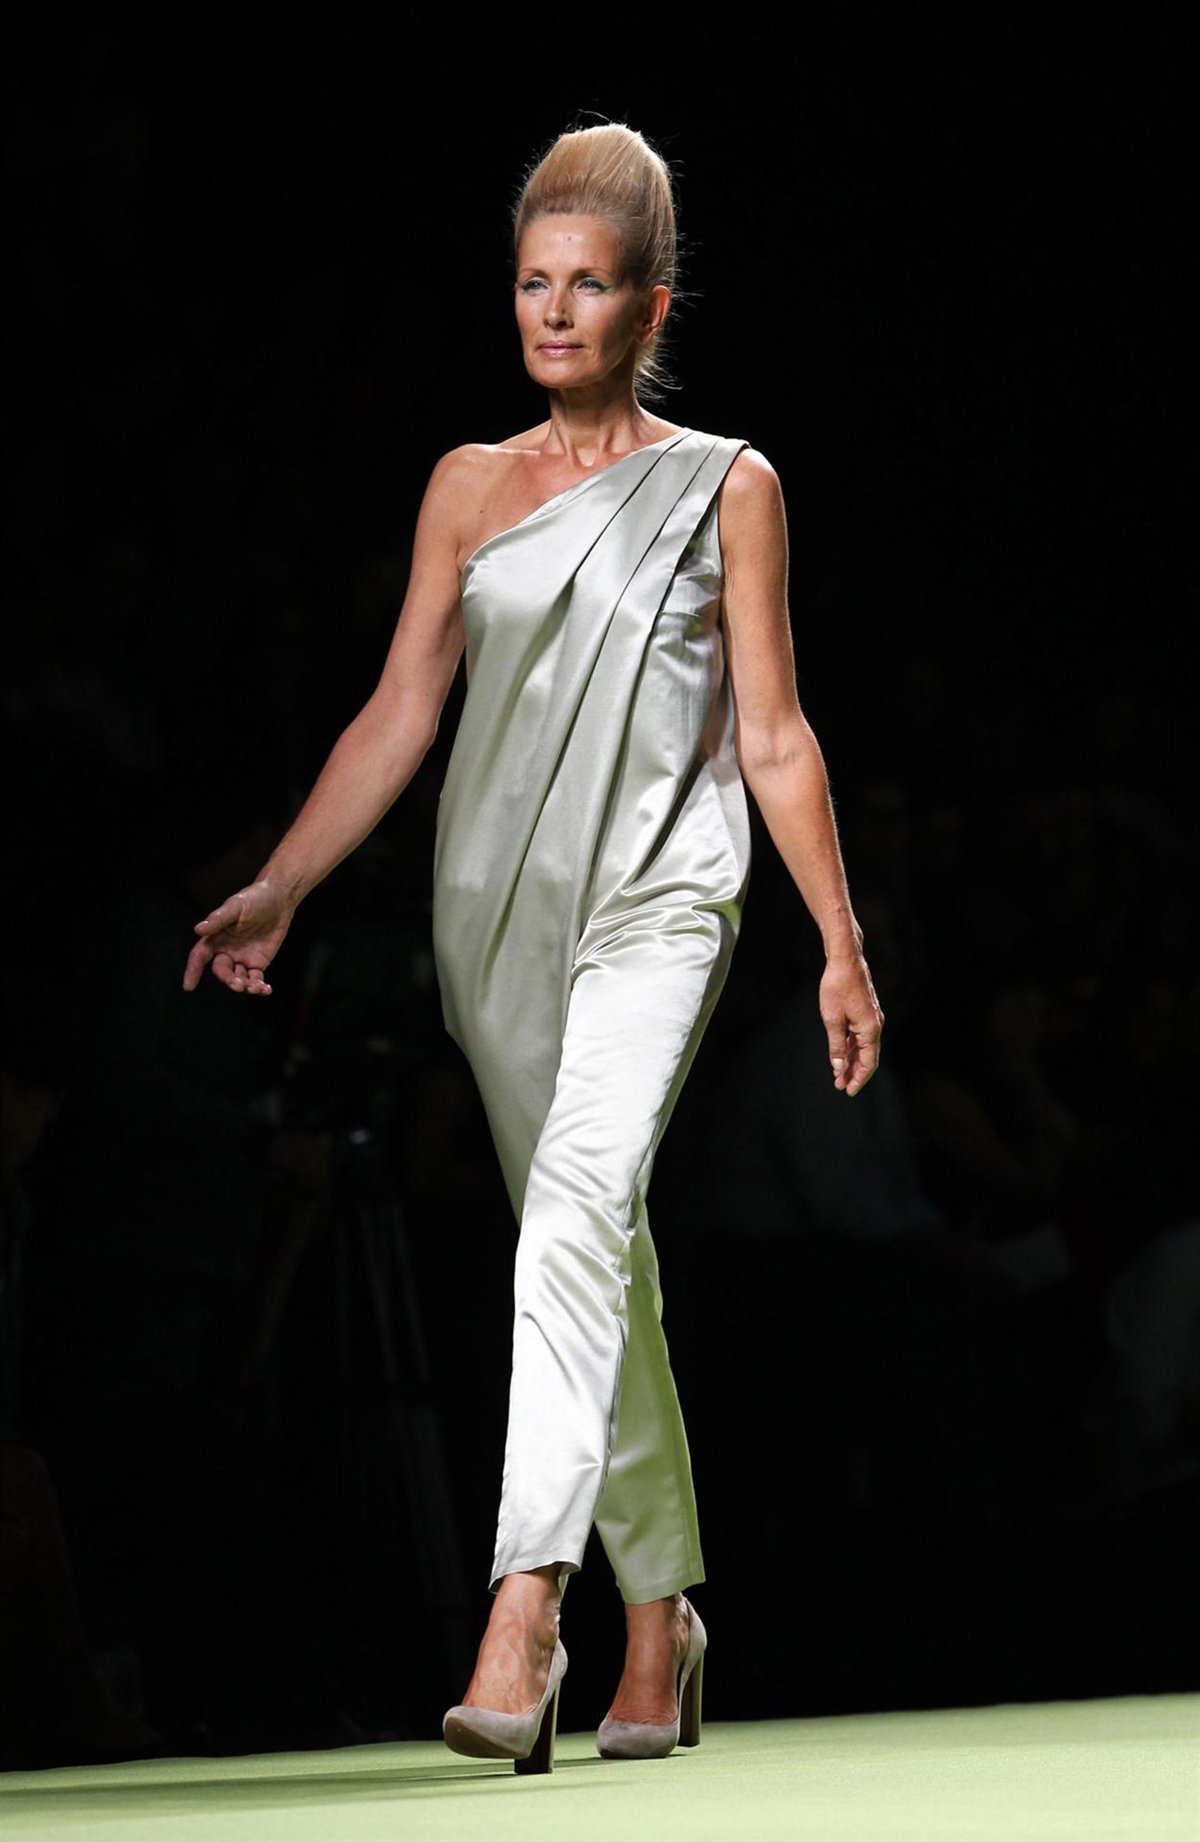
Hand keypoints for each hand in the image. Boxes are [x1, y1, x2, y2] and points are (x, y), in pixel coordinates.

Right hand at [182, 879, 293, 994]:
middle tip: (238, 984)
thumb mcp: (234, 907)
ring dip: (244, 986)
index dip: (193, 970)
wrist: (279, 898)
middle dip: (228, 979)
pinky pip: (255, 979)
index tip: (188, 986)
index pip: (200, 956)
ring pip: (238, 978)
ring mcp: (242, 958)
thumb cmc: (253, 898)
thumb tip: (198, 929)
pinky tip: (265, 989)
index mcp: (215, 937)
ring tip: (255, 988)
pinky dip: (259, 987)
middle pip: (222, 971)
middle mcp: (226, 950)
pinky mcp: (258, 962)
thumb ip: (218, 920)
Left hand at [819, 954, 883, 1095]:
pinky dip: (851, 1047)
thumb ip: (836, 1045)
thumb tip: (838, 1067)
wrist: (845, 960)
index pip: (868, 1063)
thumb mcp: (832, 1019)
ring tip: (838, 1074)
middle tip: (840, 1086)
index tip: (848, 1091)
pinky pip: (860, 1036)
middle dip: (853, 1073)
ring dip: (851, 1061)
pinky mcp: (865, 1012)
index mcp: (870, 1029)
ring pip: (863, 1047)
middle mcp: (875, 1025)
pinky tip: (841, 1054)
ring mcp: (871, 1018)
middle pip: (867, 1057)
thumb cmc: (837, 987)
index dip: (859, 1079)